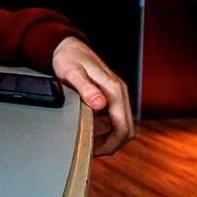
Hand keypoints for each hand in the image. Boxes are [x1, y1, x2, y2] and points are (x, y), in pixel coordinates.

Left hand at [52, 36, 133, 155]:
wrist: (68, 45)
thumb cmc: (69, 58)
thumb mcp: (73, 73)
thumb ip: (86, 89)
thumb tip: (101, 105)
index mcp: (114, 89)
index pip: (123, 127)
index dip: (111, 145)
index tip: (92, 151)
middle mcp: (119, 92)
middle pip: (127, 129)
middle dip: (112, 145)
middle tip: (90, 151)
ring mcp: (117, 93)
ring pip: (123, 124)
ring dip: (111, 138)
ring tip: (90, 144)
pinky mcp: (112, 94)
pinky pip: (116, 117)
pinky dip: (108, 129)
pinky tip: (92, 130)